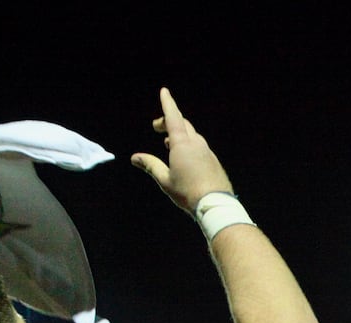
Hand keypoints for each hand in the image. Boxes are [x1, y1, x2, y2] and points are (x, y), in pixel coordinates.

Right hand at [130, 88, 233, 214]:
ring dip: (179, 134)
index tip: (164, 91)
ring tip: (168, 144)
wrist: (215, 204)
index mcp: (182, 144)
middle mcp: (196, 143)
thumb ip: (150, 165)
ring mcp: (207, 150)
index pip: (173, 117)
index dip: (167, 103)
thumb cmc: (187, 192)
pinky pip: (199, 146)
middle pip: (182, 124)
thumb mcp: (165, 180)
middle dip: (169, 121)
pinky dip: (189, 145)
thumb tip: (135, 157)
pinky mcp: (213, 160)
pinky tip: (185, 158)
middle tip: (157, 128)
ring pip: (192, 135)